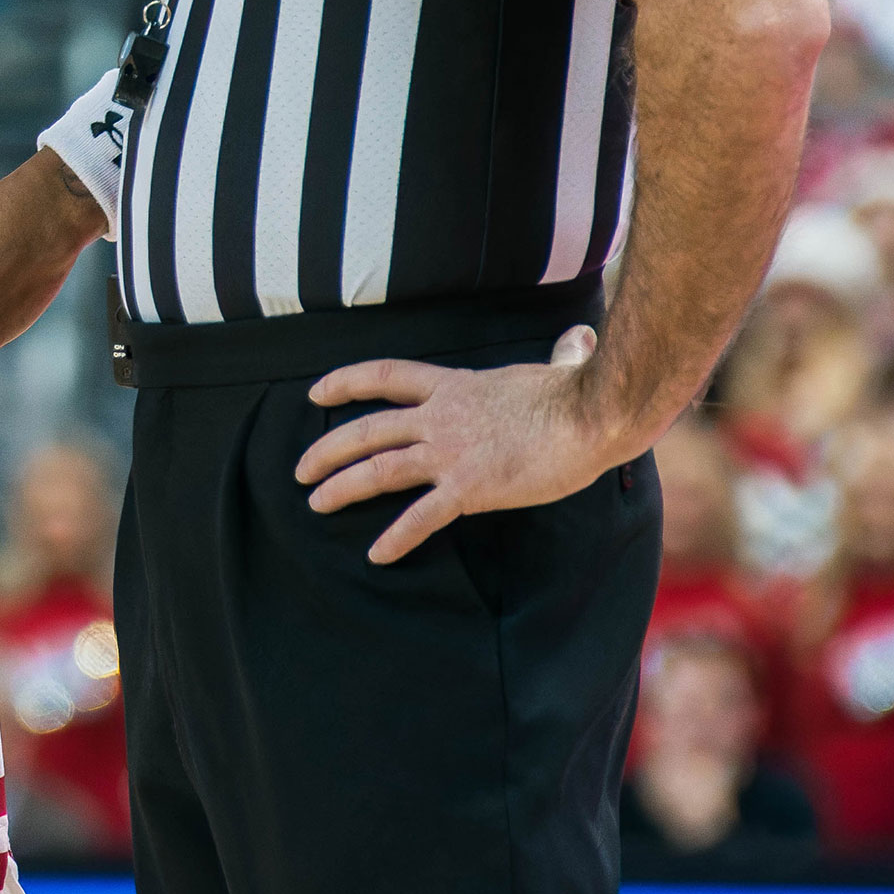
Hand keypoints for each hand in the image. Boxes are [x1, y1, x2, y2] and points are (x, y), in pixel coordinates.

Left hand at [296, 328, 618, 566]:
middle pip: (367, 429)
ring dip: (342, 488)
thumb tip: (583, 338)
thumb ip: (560, 356)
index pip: (384, 376)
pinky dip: (396, 538)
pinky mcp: (470, 488)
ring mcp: (451, 453)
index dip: (344, 383)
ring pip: (379, 469)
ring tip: (316, 504)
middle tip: (301, 470)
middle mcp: (441, 418)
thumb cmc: (579, 394)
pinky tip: (377, 555)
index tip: (315, 392)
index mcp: (454, 386)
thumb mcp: (556, 369)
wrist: (592, 416)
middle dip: (327, 450)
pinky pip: (421, 517)